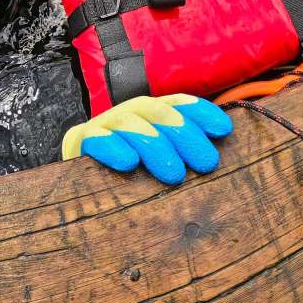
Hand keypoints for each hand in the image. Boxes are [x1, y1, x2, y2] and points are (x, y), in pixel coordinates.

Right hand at [61, 94, 232, 184]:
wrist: (79, 199)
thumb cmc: (131, 186)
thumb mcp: (161, 168)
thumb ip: (183, 158)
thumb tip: (218, 158)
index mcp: (149, 115)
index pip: (176, 103)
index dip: (200, 112)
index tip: (224, 129)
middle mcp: (127, 113)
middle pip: (156, 111)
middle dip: (184, 133)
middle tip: (206, 162)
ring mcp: (102, 125)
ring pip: (130, 121)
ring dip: (155, 143)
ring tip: (174, 173)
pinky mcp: (77, 141)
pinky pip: (96, 138)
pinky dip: (112, 147)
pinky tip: (129, 162)